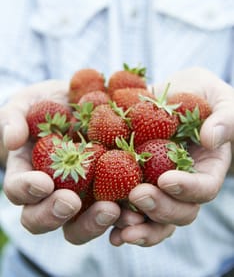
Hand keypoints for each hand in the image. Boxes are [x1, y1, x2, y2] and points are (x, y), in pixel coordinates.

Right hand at [0, 80, 120, 242]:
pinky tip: (136, 207)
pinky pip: (114, 208)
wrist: (77, 104)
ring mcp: (81, 194)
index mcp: (28, 173)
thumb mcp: (26, 105)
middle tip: (71, 202)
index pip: (19, 191)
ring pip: (79, 224)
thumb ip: (14, 118)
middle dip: (55, 214)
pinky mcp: (108, 189)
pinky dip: (123, 213)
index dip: (27, 190)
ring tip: (112, 210)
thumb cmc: (45, 106)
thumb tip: (12, 140)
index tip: (43, 183)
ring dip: (94, 222)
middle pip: (45, 219)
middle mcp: (51, 192)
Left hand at [109, 67, 232, 246]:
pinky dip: (119, 220)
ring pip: (154, 218)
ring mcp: (159, 185)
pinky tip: (107, 228)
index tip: (166, 179)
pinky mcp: (136, 179)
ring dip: (138, 226)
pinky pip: (130, 206)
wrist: (175, 93)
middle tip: (138, 195)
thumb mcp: (221, 102)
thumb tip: (211, 139)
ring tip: (120, 226)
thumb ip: (224, 120)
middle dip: (159, 208)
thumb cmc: (203, 96)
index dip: (187, 189)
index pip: (203, 188)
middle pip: (179, 211)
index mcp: (207, 168)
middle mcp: (184, 184)